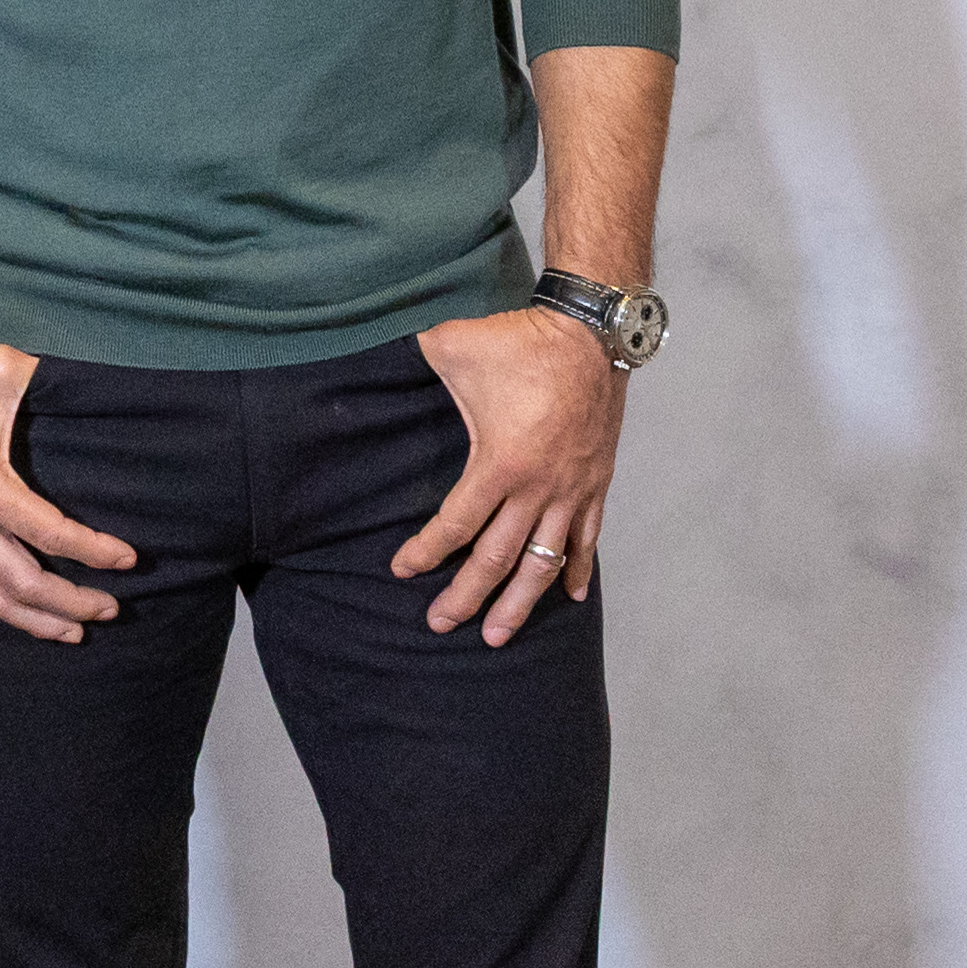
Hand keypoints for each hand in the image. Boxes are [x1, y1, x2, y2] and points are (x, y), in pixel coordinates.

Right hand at [0, 338, 138, 656]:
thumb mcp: (4, 370)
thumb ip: (50, 384)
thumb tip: (93, 388)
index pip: (53, 535)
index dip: (96, 552)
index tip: (130, 560)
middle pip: (27, 583)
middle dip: (75, 603)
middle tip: (111, 610)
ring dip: (33, 622)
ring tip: (70, 634)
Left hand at [393, 307, 626, 645]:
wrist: (591, 331)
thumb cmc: (520, 341)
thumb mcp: (453, 346)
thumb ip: (412, 358)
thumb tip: (370, 349)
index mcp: (501, 464)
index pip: (457, 525)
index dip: (426, 551)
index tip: (402, 570)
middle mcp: (538, 488)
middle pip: (498, 559)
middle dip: (467, 597)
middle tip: (441, 624)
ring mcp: (571, 490)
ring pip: (544, 563)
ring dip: (520, 603)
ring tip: (498, 635)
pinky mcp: (596, 483)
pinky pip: (587, 539)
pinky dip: (577, 570)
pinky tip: (570, 597)